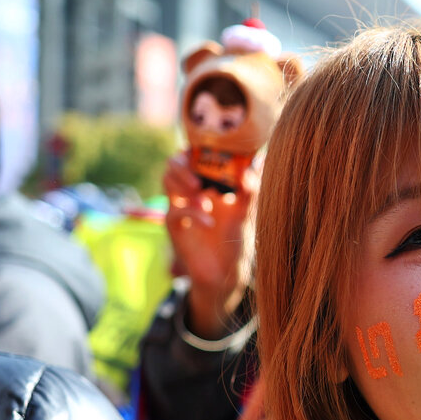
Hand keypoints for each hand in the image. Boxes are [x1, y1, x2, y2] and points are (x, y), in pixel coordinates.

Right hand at [164, 151, 259, 337]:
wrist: (226, 271)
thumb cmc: (236, 239)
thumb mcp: (247, 213)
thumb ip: (250, 191)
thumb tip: (252, 168)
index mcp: (209, 182)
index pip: (197, 155)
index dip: (200, 148)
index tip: (215, 151)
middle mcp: (192, 190)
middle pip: (176, 162)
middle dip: (185, 164)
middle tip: (201, 177)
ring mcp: (181, 205)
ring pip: (168, 180)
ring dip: (184, 183)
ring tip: (205, 199)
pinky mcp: (174, 225)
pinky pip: (176, 210)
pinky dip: (193, 213)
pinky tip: (209, 222)